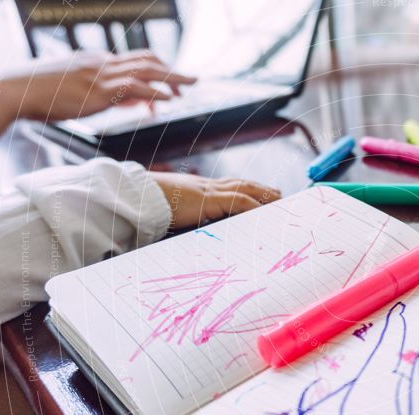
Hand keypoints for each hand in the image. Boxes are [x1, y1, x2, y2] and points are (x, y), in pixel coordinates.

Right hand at [5, 50, 196, 120]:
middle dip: (173, 71)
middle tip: (191, 81)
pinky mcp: (98, 90)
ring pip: (146, 71)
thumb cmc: (44, 96)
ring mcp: (101, 75)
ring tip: (189, 87)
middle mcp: (104, 64)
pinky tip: (168, 99)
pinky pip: (134, 88)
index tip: (172, 87)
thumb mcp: (82, 93)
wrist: (18, 91)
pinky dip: (155, 93)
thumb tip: (135, 103)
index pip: (137, 63)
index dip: (159, 73)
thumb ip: (112, 96)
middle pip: (148, 61)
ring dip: (172, 79)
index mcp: (99, 63)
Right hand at [149, 172, 281, 228]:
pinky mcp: (209, 199)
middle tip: (280, 195)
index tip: (261, 193)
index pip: (230, 185)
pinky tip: (266, 211)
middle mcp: (207, 185)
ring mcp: (209, 190)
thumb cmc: (149, 205)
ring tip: (281, 201)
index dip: (247, 188)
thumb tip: (189, 226)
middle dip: (263, 189)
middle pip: (243, 184)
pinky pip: (239, 201)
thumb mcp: (172, 210)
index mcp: (199, 188)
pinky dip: (255, 205)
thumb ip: (186, 214)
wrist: (137, 196)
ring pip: (246, 189)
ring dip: (265, 195)